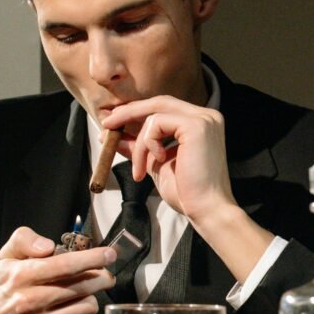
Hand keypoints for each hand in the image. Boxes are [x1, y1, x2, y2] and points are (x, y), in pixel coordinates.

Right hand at [0, 227, 115, 313]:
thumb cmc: (3, 288)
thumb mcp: (6, 256)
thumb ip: (25, 240)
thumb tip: (49, 246)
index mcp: (21, 277)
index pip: (66, 265)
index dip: (93, 258)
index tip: (109, 254)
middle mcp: (31, 302)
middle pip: (82, 286)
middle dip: (102, 277)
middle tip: (105, 274)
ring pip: (87, 305)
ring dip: (92, 295)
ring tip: (84, 291)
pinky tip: (72, 309)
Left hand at [101, 95, 273, 282]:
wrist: (206, 210)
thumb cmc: (187, 193)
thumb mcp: (157, 165)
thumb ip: (140, 148)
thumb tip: (114, 137)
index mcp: (200, 124)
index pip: (165, 108)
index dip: (138, 112)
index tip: (115, 123)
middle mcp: (206, 116)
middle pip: (159, 103)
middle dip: (129, 113)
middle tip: (107, 125)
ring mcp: (203, 119)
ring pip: (154, 116)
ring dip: (138, 144)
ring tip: (139, 170)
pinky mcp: (196, 125)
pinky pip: (156, 124)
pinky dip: (147, 144)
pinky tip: (158, 161)